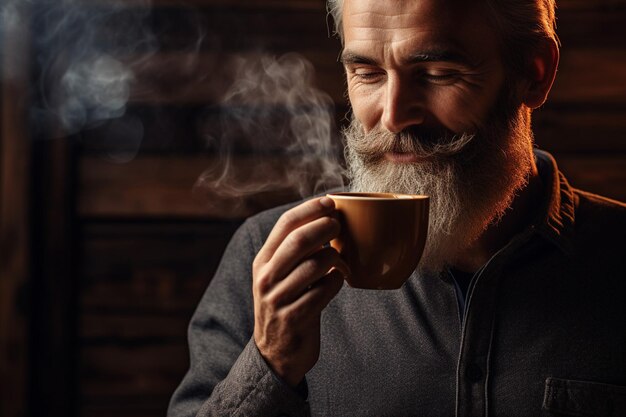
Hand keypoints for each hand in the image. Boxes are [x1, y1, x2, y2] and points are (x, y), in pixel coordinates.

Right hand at [252, 196, 347, 386]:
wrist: (275, 354)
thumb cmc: (287, 304)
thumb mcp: (280, 276)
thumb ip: (294, 251)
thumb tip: (325, 217)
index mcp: (262, 261)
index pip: (284, 224)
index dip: (309, 209)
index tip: (330, 201)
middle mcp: (266, 278)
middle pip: (298, 241)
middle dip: (325, 227)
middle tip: (340, 226)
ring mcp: (278, 299)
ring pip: (315, 265)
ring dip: (335, 257)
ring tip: (340, 260)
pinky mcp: (294, 318)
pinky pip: (324, 291)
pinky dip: (337, 281)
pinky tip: (338, 280)